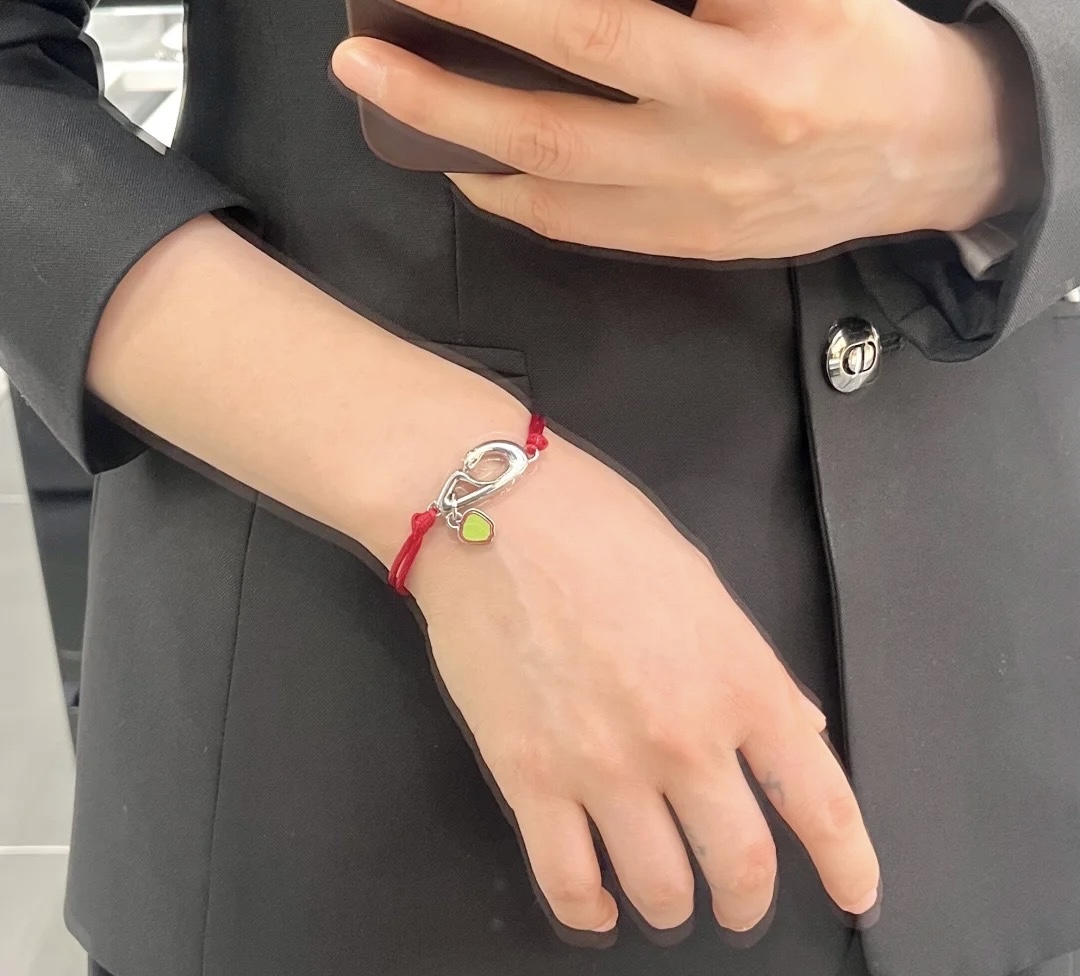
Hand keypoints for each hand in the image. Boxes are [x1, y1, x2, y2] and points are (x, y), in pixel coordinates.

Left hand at [333, 0, 1040, 259]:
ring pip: (557, 166)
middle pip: (569, 70)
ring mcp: (706, 191)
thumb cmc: (859, 43)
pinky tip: (465, 169)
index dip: (516, 0)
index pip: (611, 9)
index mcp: (764, 31)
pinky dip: (511, 196)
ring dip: (457, 129)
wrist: (922, 153)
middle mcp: (731, 115)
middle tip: (366, 36)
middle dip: (458, 42)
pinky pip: (580, 225)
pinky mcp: (692, 241)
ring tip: (387, 95)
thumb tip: (571, 7)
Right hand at [406, 432, 879, 934]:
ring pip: (660, 890)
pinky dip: (589, 912)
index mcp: (739, 679)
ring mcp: (602, 764)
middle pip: (742, 866)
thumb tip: (798, 728)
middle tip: (739, 904)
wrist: (492, 515)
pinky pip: (567, 883)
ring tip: (668, 901)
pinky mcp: (528, 777)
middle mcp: (682, 736)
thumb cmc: (601, 529)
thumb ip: (755, 668)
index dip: (849, 865)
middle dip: (747, 903)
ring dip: (673, 909)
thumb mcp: (703, 585)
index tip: (856, 895)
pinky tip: (598, 908)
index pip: (819, 801)